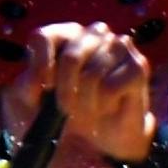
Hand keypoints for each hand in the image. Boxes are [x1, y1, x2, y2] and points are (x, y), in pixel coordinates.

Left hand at [32, 20, 156, 164]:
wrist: (104, 133)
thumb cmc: (70, 110)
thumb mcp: (35, 99)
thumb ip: (29, 86)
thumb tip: (39, 80)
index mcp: (65, 35)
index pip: (44, 37)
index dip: (41, 64)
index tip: (43, 88)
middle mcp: (93, 34)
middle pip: (71, 57)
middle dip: (66, 90)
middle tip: (65, 109)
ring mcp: (119, 46)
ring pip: (92, 74)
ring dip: (86, 102)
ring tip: (88, 111)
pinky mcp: (137, 65)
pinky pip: (110, 87)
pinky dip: (103, 105)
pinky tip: (107, 108)